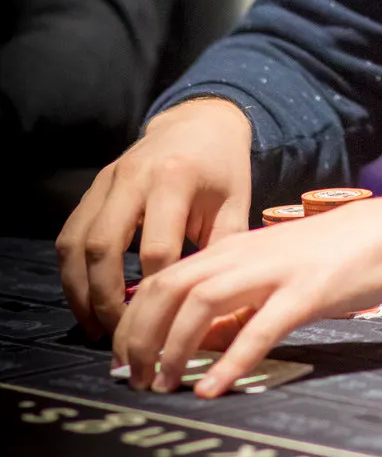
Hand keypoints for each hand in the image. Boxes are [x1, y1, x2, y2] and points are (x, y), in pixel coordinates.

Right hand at [56, 99, 253, 336]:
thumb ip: (221, 252)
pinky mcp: (94, 187)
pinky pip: (70, 233)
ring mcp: (107, 180)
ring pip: (76, 243)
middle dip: (105, 299)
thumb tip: (211, 306)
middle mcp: (133, 177)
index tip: (163, 323)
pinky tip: (86, 297)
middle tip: (119, 334)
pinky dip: (72, 270)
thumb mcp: (235, 204)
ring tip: (96, 325)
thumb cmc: (223, 167)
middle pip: (103, 248)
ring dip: (80, 291)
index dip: (156, 292)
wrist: (200, 122)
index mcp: (174, 179)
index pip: (156, 249)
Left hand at [111, 191, 381, 396]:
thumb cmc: (339, 253)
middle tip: (132, 378)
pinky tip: (213, 389)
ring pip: (202, 303)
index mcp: (235, 248)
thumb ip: (240, 300)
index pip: (164, 278)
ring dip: (172, 348)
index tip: (123, 358)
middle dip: (140, 336)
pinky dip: (231, 362)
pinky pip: (260, 328)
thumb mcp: (277, 270)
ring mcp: (275, 271)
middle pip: (170, 289)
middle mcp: (245, 254)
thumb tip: (204, 341)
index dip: (133, 320)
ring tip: (161, 384)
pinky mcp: (308, 292)